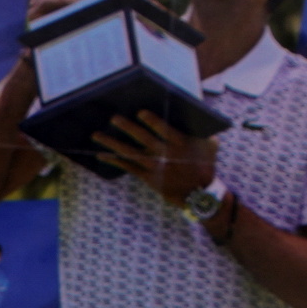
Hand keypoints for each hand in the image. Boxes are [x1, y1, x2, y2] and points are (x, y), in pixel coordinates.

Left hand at [90, 111, 222, 203]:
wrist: (199, 195)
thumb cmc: (204, 167)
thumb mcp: (209, 147)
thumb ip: (205, 132)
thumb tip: (203, 116)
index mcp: (180, 144)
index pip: (163, 130)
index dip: (152, 121)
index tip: (140, 113)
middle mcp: (165, 155)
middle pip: (142, 139)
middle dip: (127, 128)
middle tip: (113, 118)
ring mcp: (154, 167)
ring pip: (130, 153)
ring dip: (112, 144)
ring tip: (96, 135)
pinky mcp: (147, 177)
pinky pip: (128, 167)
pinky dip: (114, 160)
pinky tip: (101, 155)